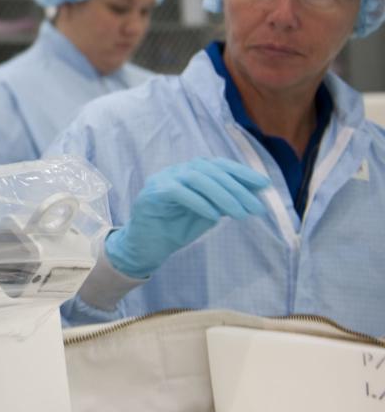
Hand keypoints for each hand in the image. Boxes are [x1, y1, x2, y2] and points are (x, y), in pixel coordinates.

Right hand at [106, 158, 269, 277]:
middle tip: (256, 208)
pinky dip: (199, 202)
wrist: (147, 247)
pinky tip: (215, 216)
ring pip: (196, 178)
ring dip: (223, 195)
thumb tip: (256, 191)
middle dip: (237, 188)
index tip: (264, 184)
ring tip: (241, 215)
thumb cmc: (176, 228)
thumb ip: (226, 200)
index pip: (218, 165)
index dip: (241, 172)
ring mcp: (162, 180)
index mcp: (189, 172)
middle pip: (210, 170)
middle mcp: (176, 171)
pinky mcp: (152, 194)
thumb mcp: (208, 213)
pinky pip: (179, 192)